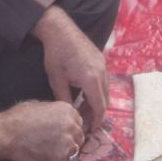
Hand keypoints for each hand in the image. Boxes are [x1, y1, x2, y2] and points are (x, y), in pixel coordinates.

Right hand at [0, 100, 84, 160]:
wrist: (6, 133)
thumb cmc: (18, 117)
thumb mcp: (40, 105)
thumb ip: (55, 112)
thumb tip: (58, 118)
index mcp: (67, 110)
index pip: (78, 122)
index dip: (70, 128)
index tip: (63, 132)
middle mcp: (71, 126)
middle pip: (79, 136)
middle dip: (70, 140)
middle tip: (57, 143)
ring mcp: (67, 144)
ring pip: (73, 150)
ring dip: (65, 151)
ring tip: (50, 151)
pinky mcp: (59, 159)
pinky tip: (44, 157)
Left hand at [34, 6, 108, 130]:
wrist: (59, 30)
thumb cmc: (56, 55)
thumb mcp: (57, 80)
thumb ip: (65, 100)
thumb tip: (69, 114)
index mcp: (92, 80)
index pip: (99, 107)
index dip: (96, 121)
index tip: (91, 130)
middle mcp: (102, 72)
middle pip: (105, 100)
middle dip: (97, 113)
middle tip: (86, 123)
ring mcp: (103, 65)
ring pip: (105, 90)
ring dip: (97, 101)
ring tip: (84, 109)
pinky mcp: (101, 59)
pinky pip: (103, 80)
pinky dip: (97, 90)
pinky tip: (85, 94)